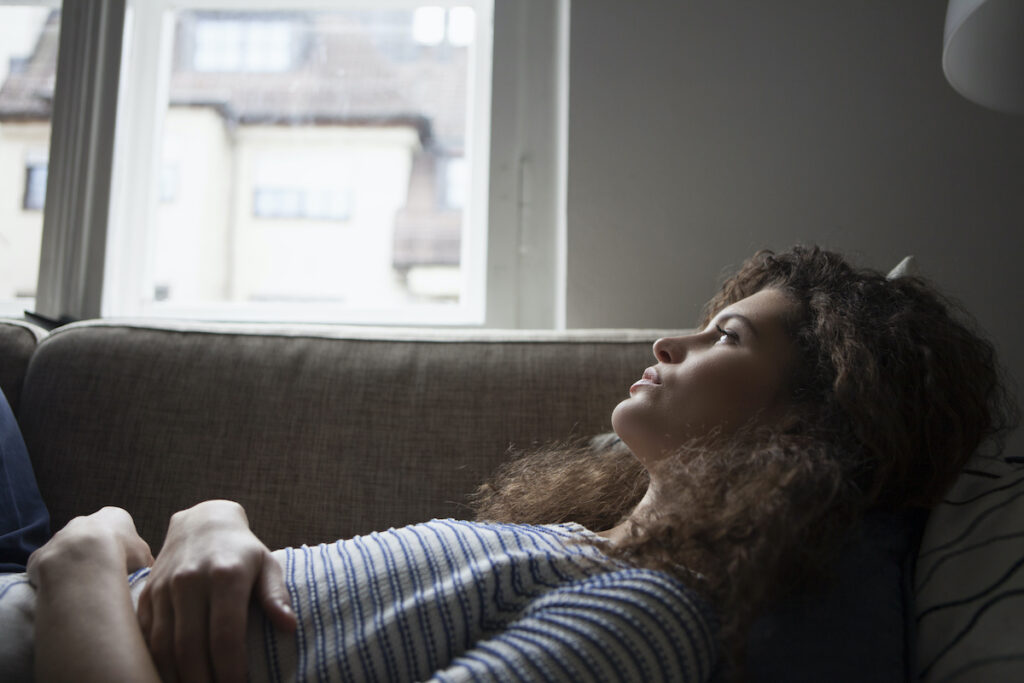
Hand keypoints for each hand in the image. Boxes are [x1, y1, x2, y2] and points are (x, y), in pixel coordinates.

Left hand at [27, 507, 153, 584]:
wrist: (84, 559)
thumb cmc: (122, 554)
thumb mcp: (146, 557)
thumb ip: (145, 561)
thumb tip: (147, 572)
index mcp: (113, 516)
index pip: (118, 527)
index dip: (122, 546)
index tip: (124, 563)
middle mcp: (84, 521)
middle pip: (90, 537)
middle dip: (95, 554)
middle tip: (103, 575)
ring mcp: (60, 536)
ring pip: (67, 552)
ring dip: (74, 566)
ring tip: (84, 586)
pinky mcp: (40, 555)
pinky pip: (48, 568)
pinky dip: (55, 579)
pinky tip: (64, 590)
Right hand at [137, 500, 295, 682]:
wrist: (201, 523)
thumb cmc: (242, 551)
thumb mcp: (267, 565)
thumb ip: (276, 596)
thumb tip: (289, 627)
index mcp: (226, 575)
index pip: (226, 635)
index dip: (231, 669)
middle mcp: (190, 581)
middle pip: (191, 647)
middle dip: (202, 680)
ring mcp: (164, 588)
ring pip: (163, 646)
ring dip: (176, 677)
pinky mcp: (147, 595)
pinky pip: (145, 637)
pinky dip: (155, 662)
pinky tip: (169, 676)